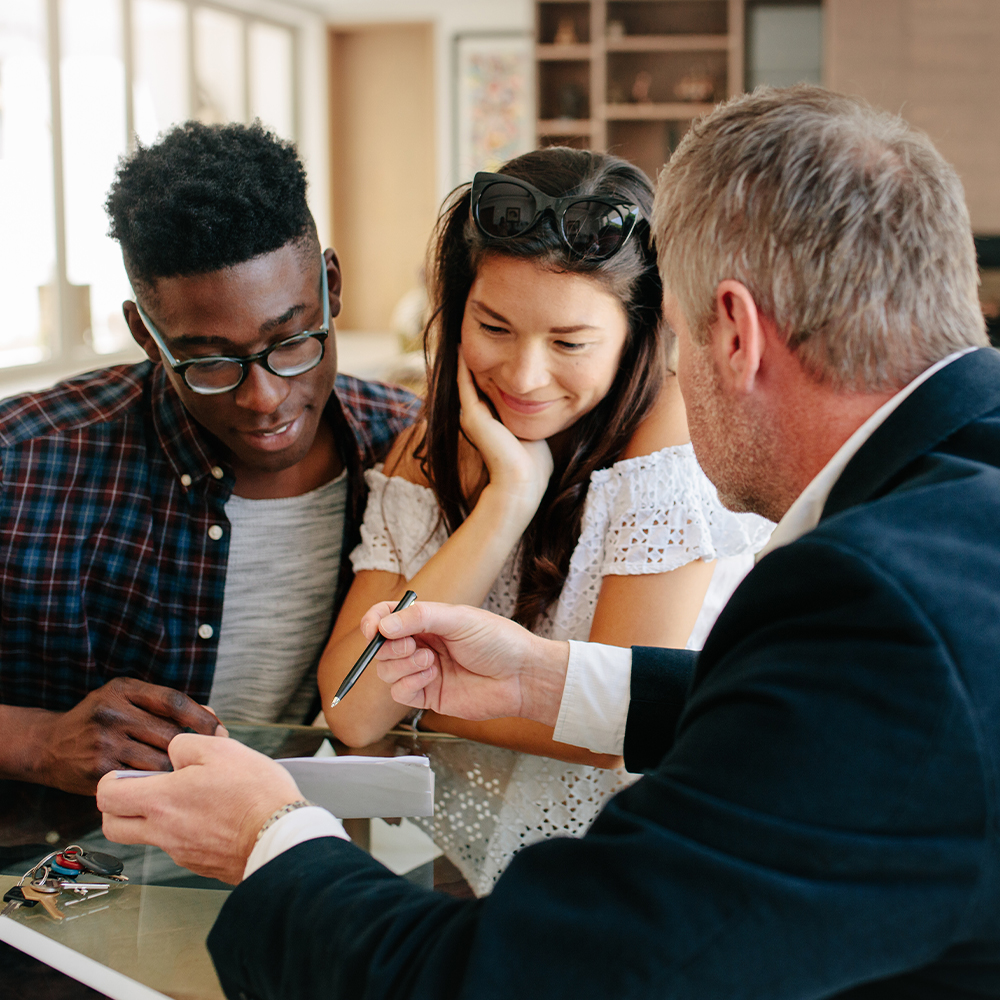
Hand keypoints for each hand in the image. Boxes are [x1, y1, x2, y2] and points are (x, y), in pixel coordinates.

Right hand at [36, 678, 225, 794]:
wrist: (49, 745)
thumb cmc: (100, 719)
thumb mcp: (127, 698)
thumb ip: (164, 705)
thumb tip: (211, 716)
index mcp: (124, 690)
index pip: (173, 701)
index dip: (202, 718)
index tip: (219, 731)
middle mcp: (113, 714)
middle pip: (170, 734)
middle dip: (192, 749)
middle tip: (206, 759)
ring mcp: (104, 744)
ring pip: (158, 761)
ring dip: (176, 769)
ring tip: (187, 773)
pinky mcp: (98, 772)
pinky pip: (140, 780)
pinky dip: (156, 783)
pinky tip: (163, 785)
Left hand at [98, 733, 302, 883]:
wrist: (280, 836)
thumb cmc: (254, 794)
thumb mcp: (221, 749)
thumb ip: (186, 745)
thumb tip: (174, 752)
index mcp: (162, 800)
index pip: (107, 796)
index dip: (109, 781)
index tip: (125, 773)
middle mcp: (163, 831)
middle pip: (113, 826)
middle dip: (118, 807)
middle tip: (143, 789)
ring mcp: (180, 852)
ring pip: (147, 836)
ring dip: (155, 818)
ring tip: (189, 798)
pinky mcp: (199, 864)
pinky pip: (178, 846)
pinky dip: (185, 830)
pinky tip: (212, 815)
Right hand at [363, 600, 568, 726]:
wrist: (521, 675)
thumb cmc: (498, 641)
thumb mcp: (459, 619)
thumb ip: (420, 618)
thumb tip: (384, 625)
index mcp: (428, 621)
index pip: (387, 617)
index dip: (374, 621)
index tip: (373, 629)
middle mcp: (422, 645)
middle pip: (382, 647)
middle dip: (389, 646)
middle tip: (411, 645)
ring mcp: (423, 671)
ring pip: (387, 671)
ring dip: (402, 665)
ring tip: (430, 662)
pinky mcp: (428, 696)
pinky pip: (400, 693)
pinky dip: (408, 684)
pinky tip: (431, 677)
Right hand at [457, 350, 552, 517]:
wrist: (522, 482)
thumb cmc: (534, 464)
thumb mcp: (534, 432)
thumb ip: (534, 418)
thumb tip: (551, 404)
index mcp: (492, 422)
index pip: (489, 389)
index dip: (491, 369)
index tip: (497, 349)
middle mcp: (478, 418)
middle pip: (476, 381)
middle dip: (478, 359)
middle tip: (473, 335)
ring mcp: (472, 416)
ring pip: (466, 379)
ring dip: (465, 358)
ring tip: (463, 334)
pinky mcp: (472, 415)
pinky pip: (464, 382)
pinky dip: (462, 365)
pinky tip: (460, 347)